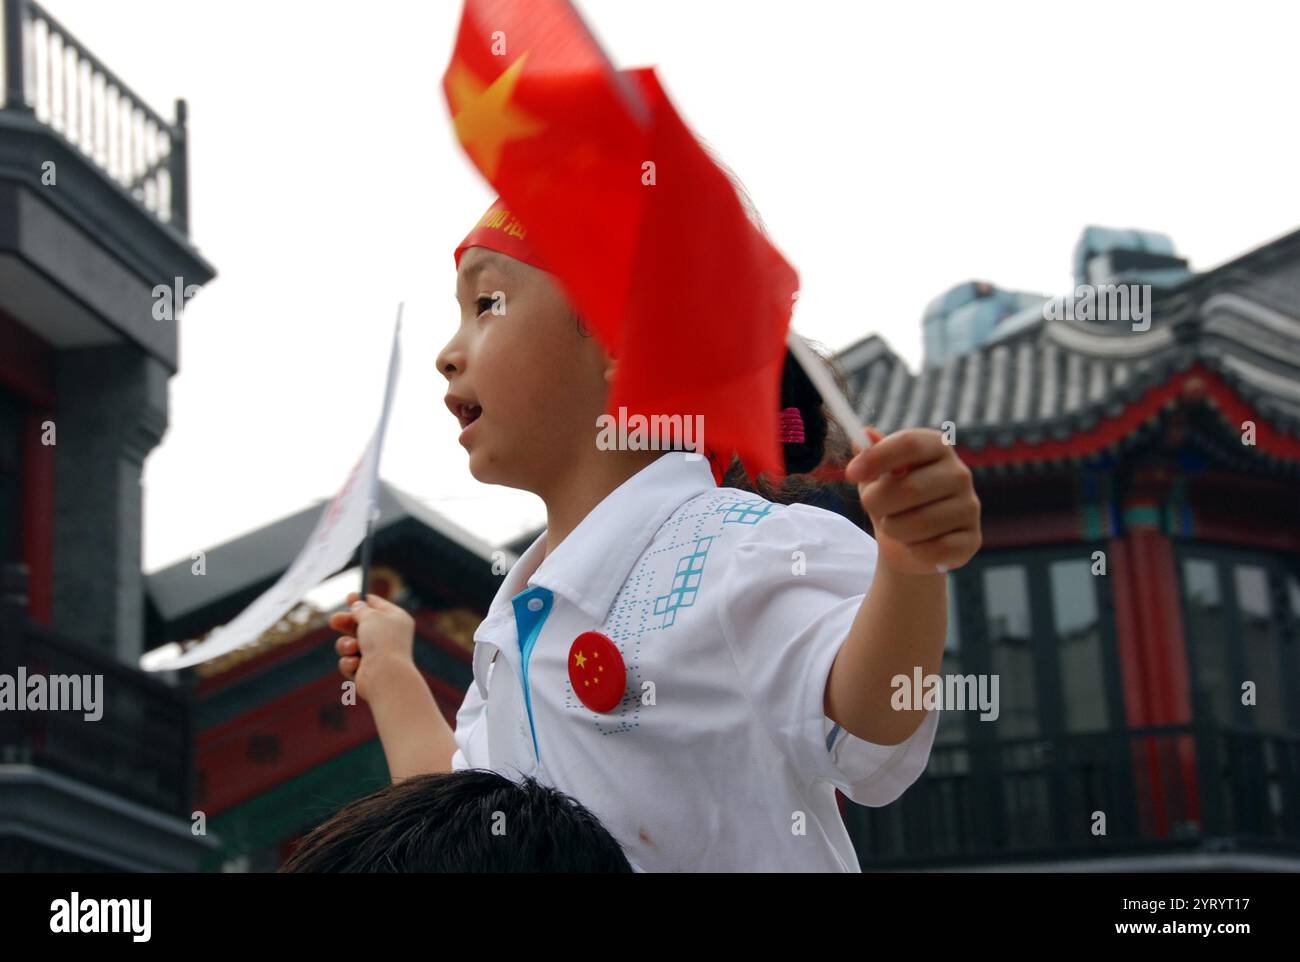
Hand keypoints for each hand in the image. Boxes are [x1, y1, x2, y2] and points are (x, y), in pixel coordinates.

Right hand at [329, 591, 416, 701]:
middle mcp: (389, 637)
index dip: (362, 601)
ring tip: (352, 648)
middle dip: (345, 623)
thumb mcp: (371, 616)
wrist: (385, 676)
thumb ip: (361, 609)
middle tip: (334, 621)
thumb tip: (357, 605)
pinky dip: (349, 662)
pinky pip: (348, 662)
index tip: (349, 596)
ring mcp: (378, 655)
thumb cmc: (382, 642)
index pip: (378, 606)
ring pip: (350, 644)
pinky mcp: (366, 672)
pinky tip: (356, 665)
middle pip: (361, 625)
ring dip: (346, 645)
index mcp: (397, 620)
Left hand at [845, 426, 980, 575]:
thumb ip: (869, 455)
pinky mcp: (972, 539)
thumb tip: (864, 435)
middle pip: (911, 487)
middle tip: (872, 507)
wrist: (907, 544)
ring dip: (893, 529)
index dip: (877, 457)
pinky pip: (935, 549)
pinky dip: (914, 551)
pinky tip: (914, 545)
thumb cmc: (890, 501)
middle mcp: (959, 473)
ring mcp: (970, 506)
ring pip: (921, 523)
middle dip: (878, 503)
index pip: (909, 443)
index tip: (851, 474)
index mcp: (937, 447)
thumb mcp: (874, 476)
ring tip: (892, 526)